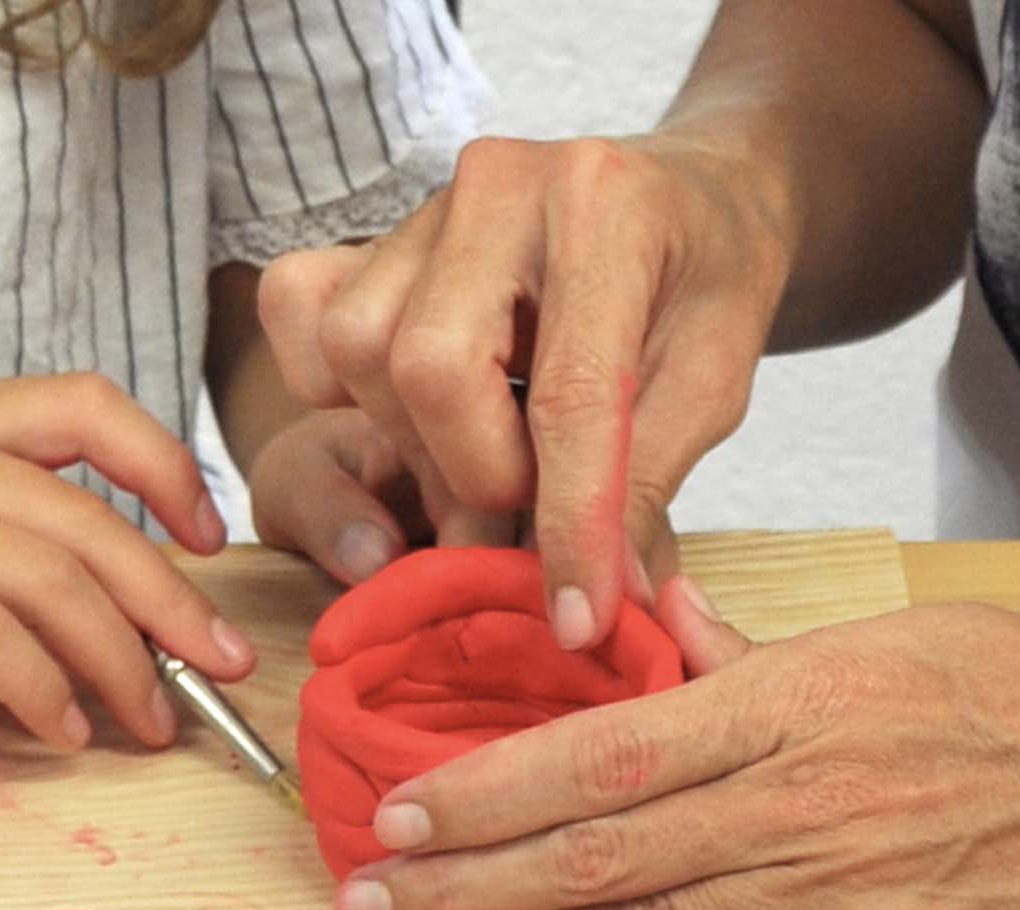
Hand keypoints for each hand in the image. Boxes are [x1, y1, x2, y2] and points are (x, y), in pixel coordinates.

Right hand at [0, 374, 252, 742]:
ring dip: (121, 666)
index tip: (208, 539)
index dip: (168, 465)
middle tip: (225, 671)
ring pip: (50, 583)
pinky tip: (59, 732)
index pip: (88, 404)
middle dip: (175, 604)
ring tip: (150, 725)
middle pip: (90, 519)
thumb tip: (108, 607)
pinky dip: (41, 691)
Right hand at [259, 134, 788, 646]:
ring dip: (421, 444)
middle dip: (478, 476)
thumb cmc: (705, 283)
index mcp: (606, 205)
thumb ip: (646, 485)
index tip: (575, 615)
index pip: (566, 392)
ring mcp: (424, 205)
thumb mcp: (713, 384)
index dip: (568, 521)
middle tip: (532, 512)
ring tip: (492, 461)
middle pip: (427, 368)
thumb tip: (601, 607)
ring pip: (359, 351)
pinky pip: (306, 319)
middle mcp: (498, 184)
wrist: (685, 196)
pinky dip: (346, 391)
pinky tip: (421, 413)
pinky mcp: (373, 236)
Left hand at [331, 580, 1019, 909]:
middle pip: (589, 848)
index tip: (399, 813)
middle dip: (461, 878)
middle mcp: (791, 800)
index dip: (483, 788)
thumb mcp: (891, 632)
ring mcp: (834, 891)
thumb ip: (757, 651)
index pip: (597, 751)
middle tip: (363, 904)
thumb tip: (662, 633)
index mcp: (785, 701)